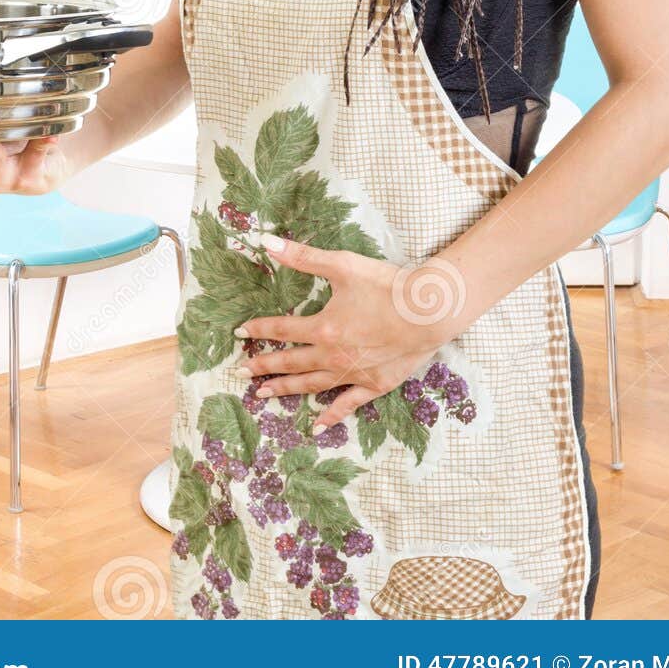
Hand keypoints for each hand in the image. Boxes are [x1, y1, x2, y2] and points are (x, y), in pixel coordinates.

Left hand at [232, 233, 468, 432]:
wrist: (428, 310)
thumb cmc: (386, 285)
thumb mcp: (342, 264)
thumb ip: (302, 256)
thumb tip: (265, 241)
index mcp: (322, 327)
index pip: (281, 329)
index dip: (258, 329)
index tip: (240, 332)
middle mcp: (332, 355)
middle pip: (290, 362)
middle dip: (263, 366)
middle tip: (241, 373)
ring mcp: (353, 373)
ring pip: (311, 385)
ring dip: (285, 389)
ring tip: (264, 394)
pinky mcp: (374, 385)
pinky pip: (347, 404)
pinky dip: (330, 416)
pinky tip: (317, 427)